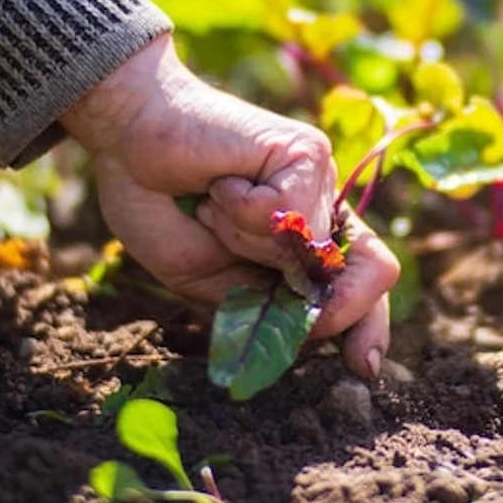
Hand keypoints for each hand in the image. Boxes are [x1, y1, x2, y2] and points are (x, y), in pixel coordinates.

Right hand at [60, 34, 398, 376]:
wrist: (129, 137)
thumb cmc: (164, 207)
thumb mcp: (211, 281)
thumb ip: (262, 308)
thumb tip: (321, 325)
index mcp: (304, 250)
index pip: (359, 294)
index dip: (368, 329)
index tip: (363, 366)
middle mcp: (322, 214)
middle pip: (374, 272)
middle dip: (331, 304)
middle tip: (274, 292)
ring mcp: (320, 181)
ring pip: (312, 250)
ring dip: (246, 243)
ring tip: (213, 209)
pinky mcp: (307, 153)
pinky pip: (287, 211)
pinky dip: (239, 209)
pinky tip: (218, 183)